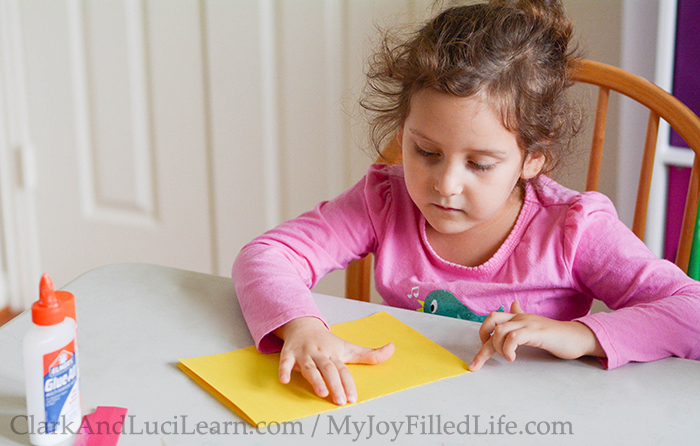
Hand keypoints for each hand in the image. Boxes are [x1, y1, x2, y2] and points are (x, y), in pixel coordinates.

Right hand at [274, 317, 394, 404]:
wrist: (303, 325)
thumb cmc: (327, 342)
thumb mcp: (348, 348)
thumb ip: (370, 354)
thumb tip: (393, 348)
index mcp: (335, 354)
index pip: (343, 370)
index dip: (348, 383)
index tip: (353, 397)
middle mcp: (320, 354)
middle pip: (329, 369)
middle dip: (335, 384)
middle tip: (340, 400)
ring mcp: (304, 354)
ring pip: (310, 367)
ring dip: (315, 379)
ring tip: (321, 392)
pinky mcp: (289, 354)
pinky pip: (285, 362)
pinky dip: (284, 370)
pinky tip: (285, 380)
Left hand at [468, 301, 604, 370]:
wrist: (577, 337)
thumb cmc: (555, 335)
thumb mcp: (534, 325)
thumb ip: (521, 316)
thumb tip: (513, 305)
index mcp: (517, 317)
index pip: (493, 320)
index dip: (483, 334)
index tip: (480, 354)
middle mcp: (520, 318)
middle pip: (491, 320)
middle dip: (483, 341)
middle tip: (482, 359)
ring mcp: (528, 324)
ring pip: (500, 330)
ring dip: (497, 347)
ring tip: (507, 357)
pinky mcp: (536, 332)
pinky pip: (514, 337)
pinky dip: (508, 349)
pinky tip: (512, 358)